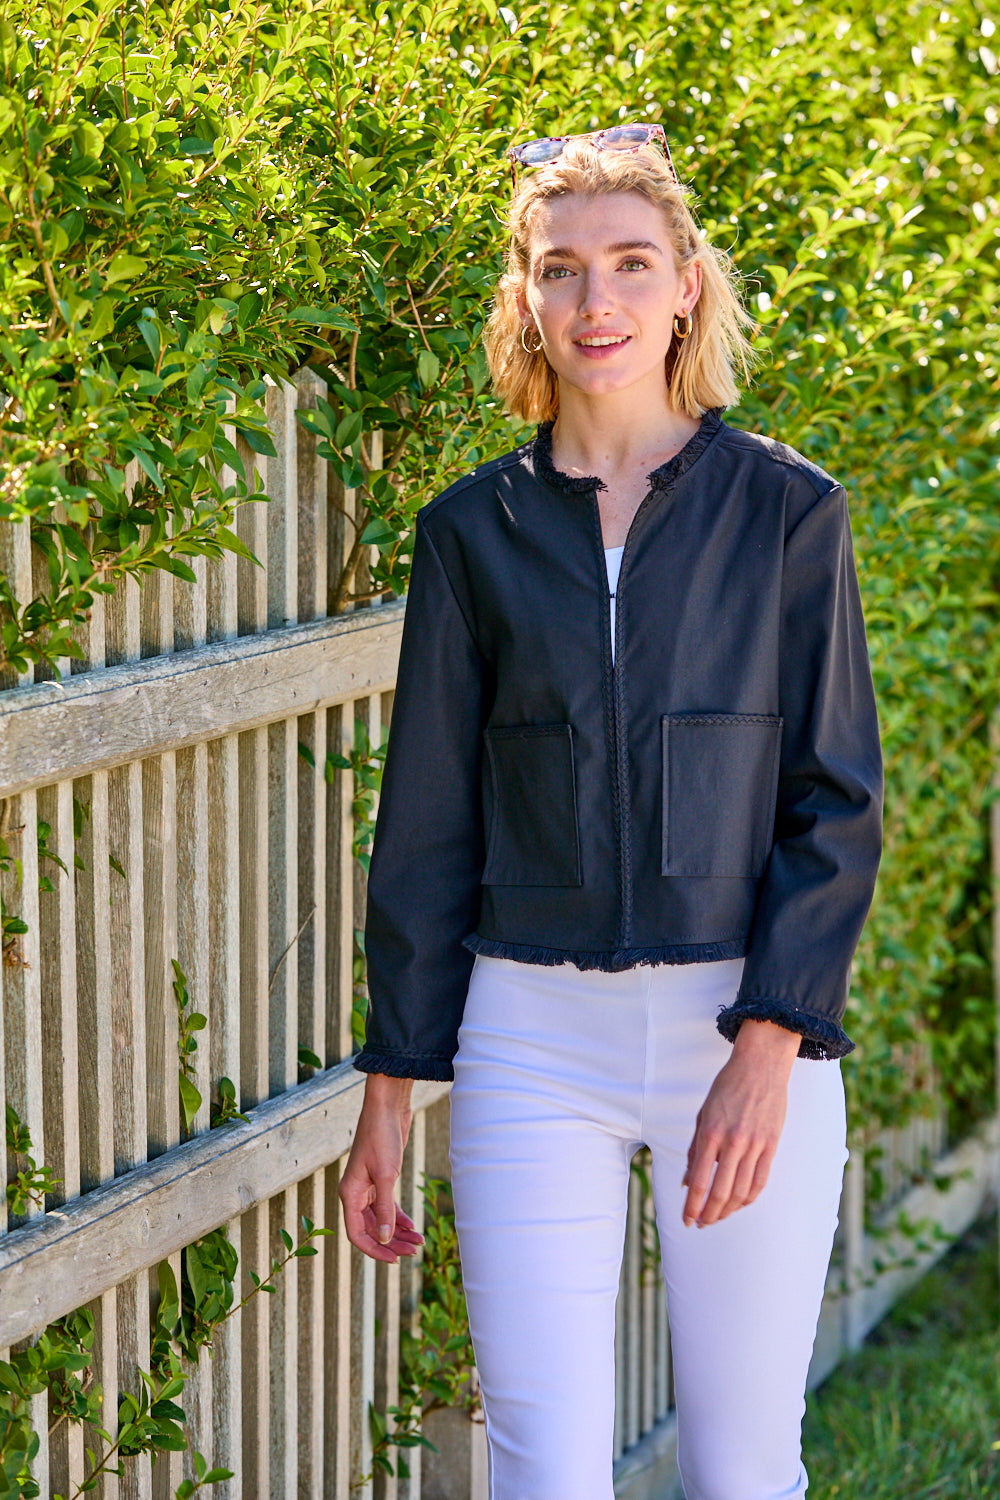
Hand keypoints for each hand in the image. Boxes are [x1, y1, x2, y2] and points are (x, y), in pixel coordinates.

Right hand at [339, 1074, 425, 1262]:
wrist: (387, 1108)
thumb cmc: (381, 1137)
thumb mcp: (386, 1175)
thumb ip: (386, 1209)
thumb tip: (385, 1238)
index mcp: (349, 1194)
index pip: (357, 1234)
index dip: (375, 1249)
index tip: (394, 1259)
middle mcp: (355, 1193)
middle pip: (370, 1229)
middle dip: (391, 1242)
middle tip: (413, 1252)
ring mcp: (367, 1187)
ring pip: (380, 1219)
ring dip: (397, 1231)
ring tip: (418, 1242)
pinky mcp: (380, 1179)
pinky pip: (387, 1206)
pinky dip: (398, 1217)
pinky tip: (411, 1226)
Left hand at [681, 1020, 799, 1227]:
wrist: (760, 1065)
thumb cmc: (727, 1087)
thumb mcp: (703, 1114)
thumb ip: (696, 1149)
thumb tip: (688, 1181)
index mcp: (711, 1132)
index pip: (700, 1180)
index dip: (693, 1206)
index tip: (687, 1220)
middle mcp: (733, 1142)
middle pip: (721, 1192)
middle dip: (708, 1214)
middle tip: (700, 1224)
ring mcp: (755, 1144)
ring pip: (741, 1191)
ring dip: (728, 1210)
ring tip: (717, 1217)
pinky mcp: (772, 1145)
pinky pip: (760, 1181)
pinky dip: (748, 1197)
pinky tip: (738, 1204)